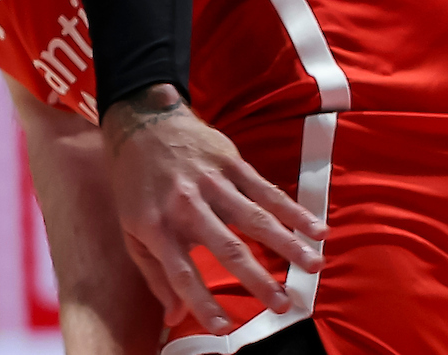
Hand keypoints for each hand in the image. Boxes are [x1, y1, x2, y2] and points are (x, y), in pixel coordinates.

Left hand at [103, 85, 324, 332]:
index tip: (222, 326)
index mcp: (157, 227)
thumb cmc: (136, 185)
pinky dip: (293, 211)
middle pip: (226, 247)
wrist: (139, 122)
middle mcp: (185, 206)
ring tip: (313, 267)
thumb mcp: (130, 230)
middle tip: (283, 305)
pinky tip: (316, 229)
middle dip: (257, 279)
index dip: (199, 300)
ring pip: (253, 217)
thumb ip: (154, 275)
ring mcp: (210, 183)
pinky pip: (266, 190)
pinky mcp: (229, 163)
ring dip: (286, 244)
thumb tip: (172, 317)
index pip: (180, 272)